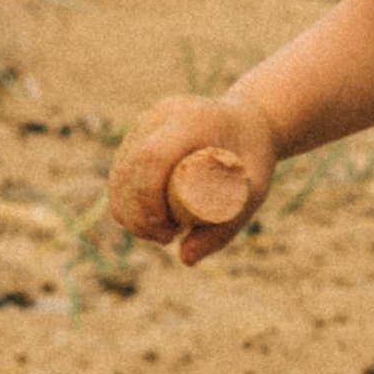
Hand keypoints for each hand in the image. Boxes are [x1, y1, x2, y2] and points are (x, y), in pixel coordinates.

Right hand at [105, 94, 276, 268]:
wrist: (249, 120)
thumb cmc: (254, 156)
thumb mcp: (253, 191)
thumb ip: (224, 226)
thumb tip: (185, 259)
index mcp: (192, 119)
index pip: (152, 157)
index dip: (148, 199)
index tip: (167, 230)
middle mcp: (161, 115)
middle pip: (130, 169)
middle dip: (138, 214)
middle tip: (166, 237)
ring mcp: (145, 122)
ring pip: (119, 174)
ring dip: (129, 212)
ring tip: (160, 231)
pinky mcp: (137, 133)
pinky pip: (119, 172)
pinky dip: (125, 202)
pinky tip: (144, 219)